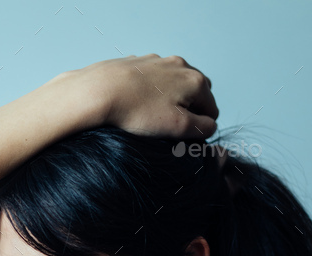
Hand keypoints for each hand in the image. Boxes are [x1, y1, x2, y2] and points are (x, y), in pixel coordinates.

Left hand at [68, 53, 218, 139]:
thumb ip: (202, 128)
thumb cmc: (138, 111)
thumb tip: (211, 126)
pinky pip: (153, 81)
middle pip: (195, 95)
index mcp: (195, 81)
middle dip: (187, 112)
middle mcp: (180, 65)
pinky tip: (136, 104)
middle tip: (166, 129)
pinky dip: (151, 93)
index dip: (200, 128)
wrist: (99, 91)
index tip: (182, 139)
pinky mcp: (138, 62)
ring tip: (150, 117)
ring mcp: (159, 61)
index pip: (212, 110)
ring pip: (174, 86)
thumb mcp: (177, 127)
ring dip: (169, 102)